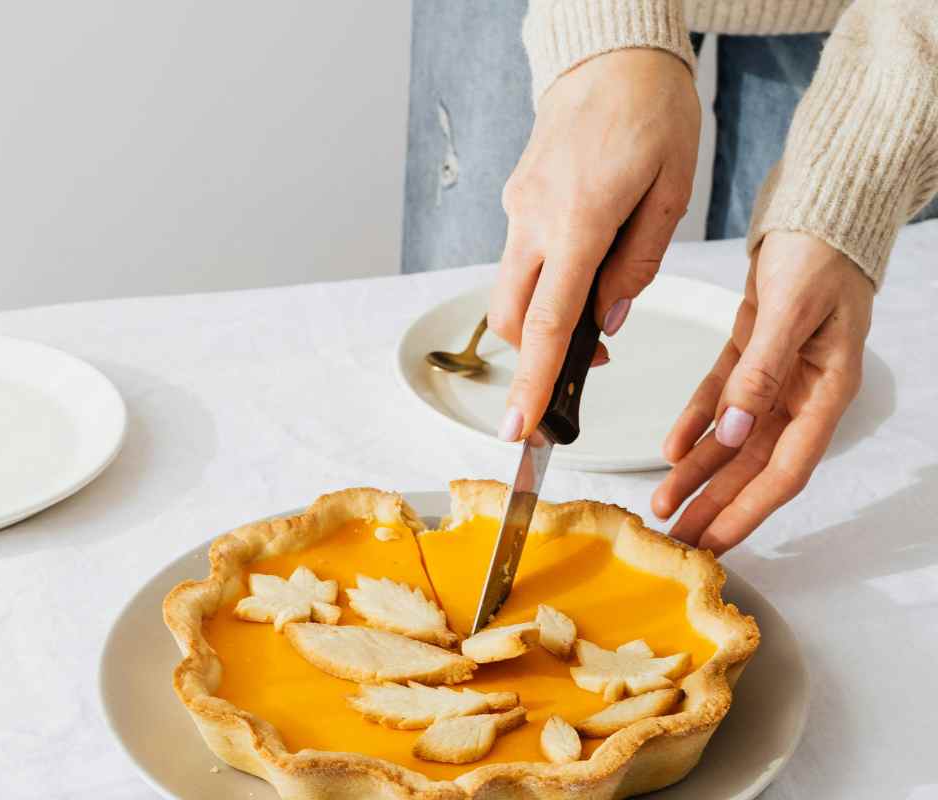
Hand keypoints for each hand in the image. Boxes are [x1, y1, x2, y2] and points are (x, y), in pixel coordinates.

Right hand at [490, 48, 699, 440]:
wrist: (611, 53)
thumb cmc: (653, 113)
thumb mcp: (671, 191)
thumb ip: (639, 263)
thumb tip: (609, 319)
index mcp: (578, 221)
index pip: (545, 323)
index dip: (531, 384)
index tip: (518, 431)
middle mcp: (534, 220)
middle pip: (511, 319)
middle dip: (533, 360)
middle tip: (583, 372)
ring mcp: (518, 210)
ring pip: (510, 292)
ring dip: (541, 320)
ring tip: (594, 314)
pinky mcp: (517, 200)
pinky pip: (521, 259)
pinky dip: (544, 283)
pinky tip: (583, 268)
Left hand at [652, 232, 873, 553]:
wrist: (818, 208)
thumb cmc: (820, 252)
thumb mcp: (790, 311)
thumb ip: (761, 374)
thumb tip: (735, 434)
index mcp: (826, 389)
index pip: (786, 469)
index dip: (748, 509)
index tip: (715, 540)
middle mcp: (802, 391)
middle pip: (754, 465)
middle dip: (716, 505)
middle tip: (680, 540)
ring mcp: (776, 375)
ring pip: (733, 439)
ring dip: (699, 473)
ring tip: (665, 505)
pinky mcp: (750, 354)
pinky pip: (719, 400)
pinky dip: (695, 425)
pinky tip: (670, 450)